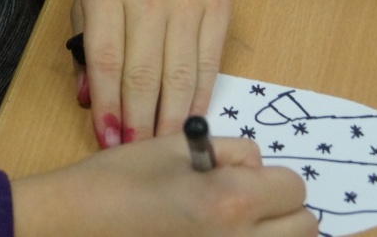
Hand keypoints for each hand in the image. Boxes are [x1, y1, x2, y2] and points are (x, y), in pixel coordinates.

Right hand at [12, 135, 316, 236]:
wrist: (72, 226)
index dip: (271, 177)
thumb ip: (227, 151)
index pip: (294, 186)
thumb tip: (255, 166)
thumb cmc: (116, 182)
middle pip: (304, 227)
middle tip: (242, 201)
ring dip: (271, 234)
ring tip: (228, 223)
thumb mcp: (172, 148)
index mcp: (231, 200)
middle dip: (280, 209)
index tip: (243, 176)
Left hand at [71, 0, 230, 145]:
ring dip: (168, 118)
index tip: (107, 139)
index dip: (106, 105)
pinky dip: (198, 97)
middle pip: (143, 73)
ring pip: (178, 74)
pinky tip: (187, 120)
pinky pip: (208, 64)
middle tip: (134, 153)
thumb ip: (83, 46)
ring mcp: (187, 1)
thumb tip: (88, 100)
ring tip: (160, 146)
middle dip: (137, 121)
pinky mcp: (217, 7)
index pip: (105, 59)